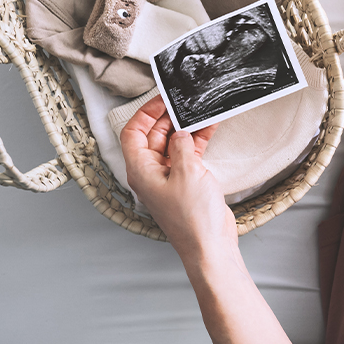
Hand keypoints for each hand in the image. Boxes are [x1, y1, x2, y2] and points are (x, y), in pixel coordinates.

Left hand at [121, 96, 237, 270]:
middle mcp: (152, 172)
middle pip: (153, 136)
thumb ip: (180, 146)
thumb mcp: (186, 172)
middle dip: (167, 117)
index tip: (161, 98)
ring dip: (186, 128)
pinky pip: (189, 155)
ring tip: (199, 111)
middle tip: (183, 101)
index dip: (145, 113)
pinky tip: (209, 128)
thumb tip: (179, 132)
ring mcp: (170, 177)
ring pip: (173, 144)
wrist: (209, 245)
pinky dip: (198, 141)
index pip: (133, 133)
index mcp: (141, 170)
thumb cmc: (192, 217)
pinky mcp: (188, 182)